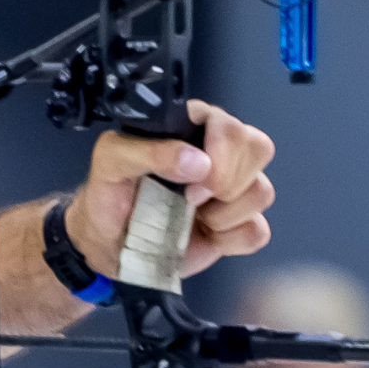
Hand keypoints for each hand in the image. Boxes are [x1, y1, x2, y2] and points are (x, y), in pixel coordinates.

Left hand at [62, 101, 276, 281]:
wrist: (107, 242)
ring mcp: (232, 188)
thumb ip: (147, 151)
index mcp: (192, 125)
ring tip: (192, 215)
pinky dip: (230, 239)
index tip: (193, 179)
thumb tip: (196, 161)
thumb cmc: (108, 195)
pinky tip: (205, 235)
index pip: (231, 125)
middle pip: (259, 150)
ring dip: (224, 214)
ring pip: (262, 191)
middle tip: (190, 198)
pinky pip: (257, 230)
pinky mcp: (236, 223)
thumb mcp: (110, 161)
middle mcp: (218, 151)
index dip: (220, 153)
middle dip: (225, 183)